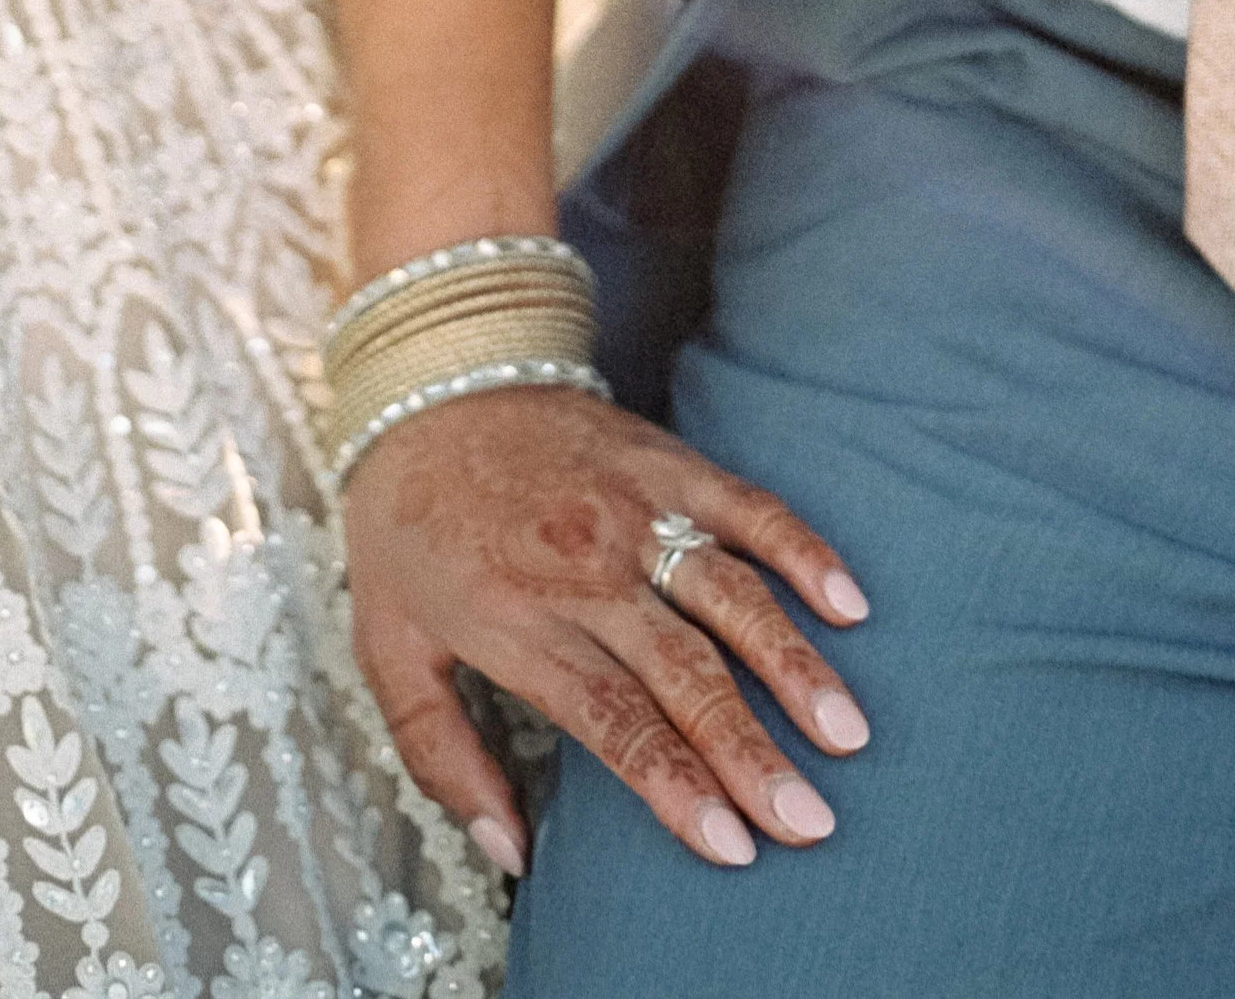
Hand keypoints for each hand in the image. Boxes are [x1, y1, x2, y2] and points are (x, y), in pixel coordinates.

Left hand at [344, 388, 869, 875]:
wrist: (429, 379)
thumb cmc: (407, 525)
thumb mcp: (387, 649)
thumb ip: (441, 759)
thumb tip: (507, 854)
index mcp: (521, 623)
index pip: (615, 720)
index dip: (677, 786)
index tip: (733, 846)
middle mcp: (586, 570)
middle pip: (685, 673)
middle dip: (751, 752)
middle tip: (810, 820)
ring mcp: (633, 510)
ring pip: (729, 595)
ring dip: (792, 664)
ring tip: (846, 730)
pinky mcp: (665, 460)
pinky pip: (745, 506)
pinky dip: (800, 551)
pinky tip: (848, 603)